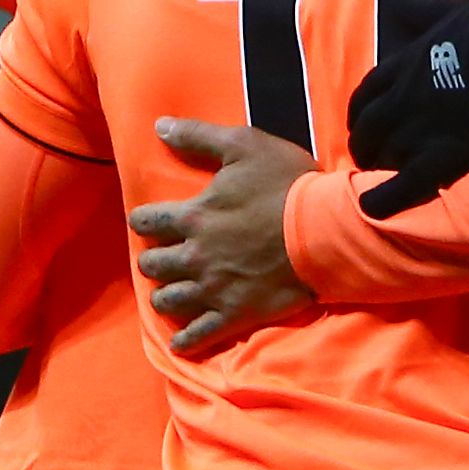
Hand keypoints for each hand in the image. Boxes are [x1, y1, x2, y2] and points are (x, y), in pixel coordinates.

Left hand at [130, 119, 316, 350]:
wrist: (325, 230)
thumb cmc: (287, 184)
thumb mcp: (244, 145)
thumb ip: (198, 136)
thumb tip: (159, 126)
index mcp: (193, 216)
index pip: (147, 222)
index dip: (142, 221)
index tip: (146, 222)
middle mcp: (195, 256)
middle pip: (153, 265)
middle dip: (153, 260)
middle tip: (161, 258)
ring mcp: (214, 288)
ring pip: (169, 300)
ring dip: (165, 296)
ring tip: (170, 294)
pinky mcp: (236, 314)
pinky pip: (200, 334)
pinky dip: (185, 341)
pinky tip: (178, 343)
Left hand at [347, 0, 468, 214]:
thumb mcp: (453, 8)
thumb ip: (424, 11)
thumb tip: (401, 2)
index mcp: (410, 61)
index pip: (369, 91)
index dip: (363, 110)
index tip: (366, 121)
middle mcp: (407, 94)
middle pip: (369, 126)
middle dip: (364, 143)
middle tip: (369, 156)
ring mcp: (425, 125)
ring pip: (383, 155)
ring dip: (377, 169)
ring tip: (380, 179)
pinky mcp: (450, 151)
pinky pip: (405, 184)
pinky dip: (382, 199)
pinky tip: (372, 208)